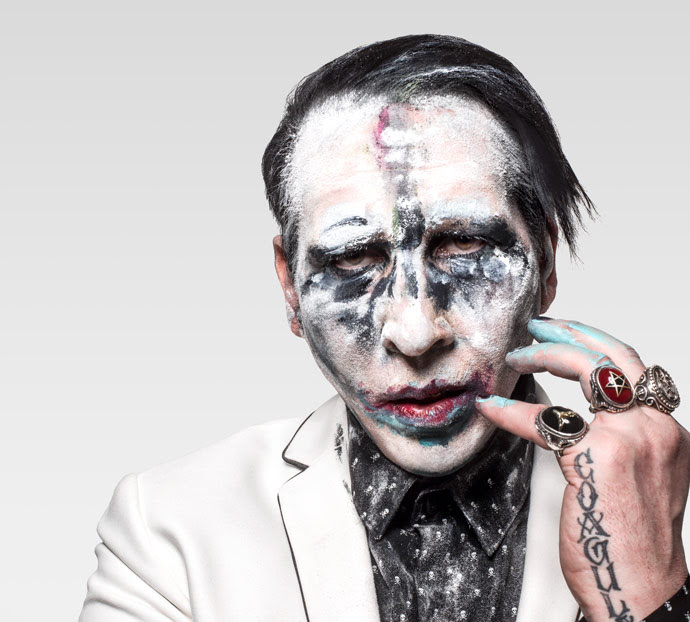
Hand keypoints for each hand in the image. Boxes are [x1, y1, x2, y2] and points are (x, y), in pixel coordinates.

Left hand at [475, 318, 689, 621]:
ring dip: (543, 357)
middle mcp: (655, 427)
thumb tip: (582, 417)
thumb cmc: (632, 538)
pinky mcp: (594, 458)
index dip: (595, 342)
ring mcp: (628, 439)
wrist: (640, 588)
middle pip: (613, 357)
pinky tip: (491, 408)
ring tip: (514, 357)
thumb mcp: (641, 476)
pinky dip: (512, 412)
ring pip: (585, 371)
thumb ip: (622, 439)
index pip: (632, 368)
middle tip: (537, 327)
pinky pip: (545, 420)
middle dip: (570, 333)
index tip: (566, 333)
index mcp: (667, 429)